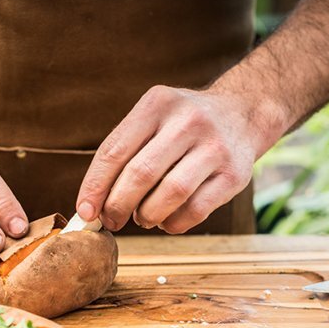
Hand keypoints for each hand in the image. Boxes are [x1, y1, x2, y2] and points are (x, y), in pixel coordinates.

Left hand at [76, 85, 272, 233]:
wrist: (243, 113)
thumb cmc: (182, 124)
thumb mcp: (153, 118)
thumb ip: (124, 152)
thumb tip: (92, 204)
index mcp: (157, 104)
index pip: (114, 151)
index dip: (95, 186)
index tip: (85, 211)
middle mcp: (188, 121)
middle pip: (140, 174)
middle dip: (118, 205)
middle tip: (111, 220)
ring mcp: (214, 147)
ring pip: (170, 194)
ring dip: (147, 215)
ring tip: (142, 218)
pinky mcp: (234, 175)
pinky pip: (196, 210)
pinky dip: (173, 223)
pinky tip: (166, 220)